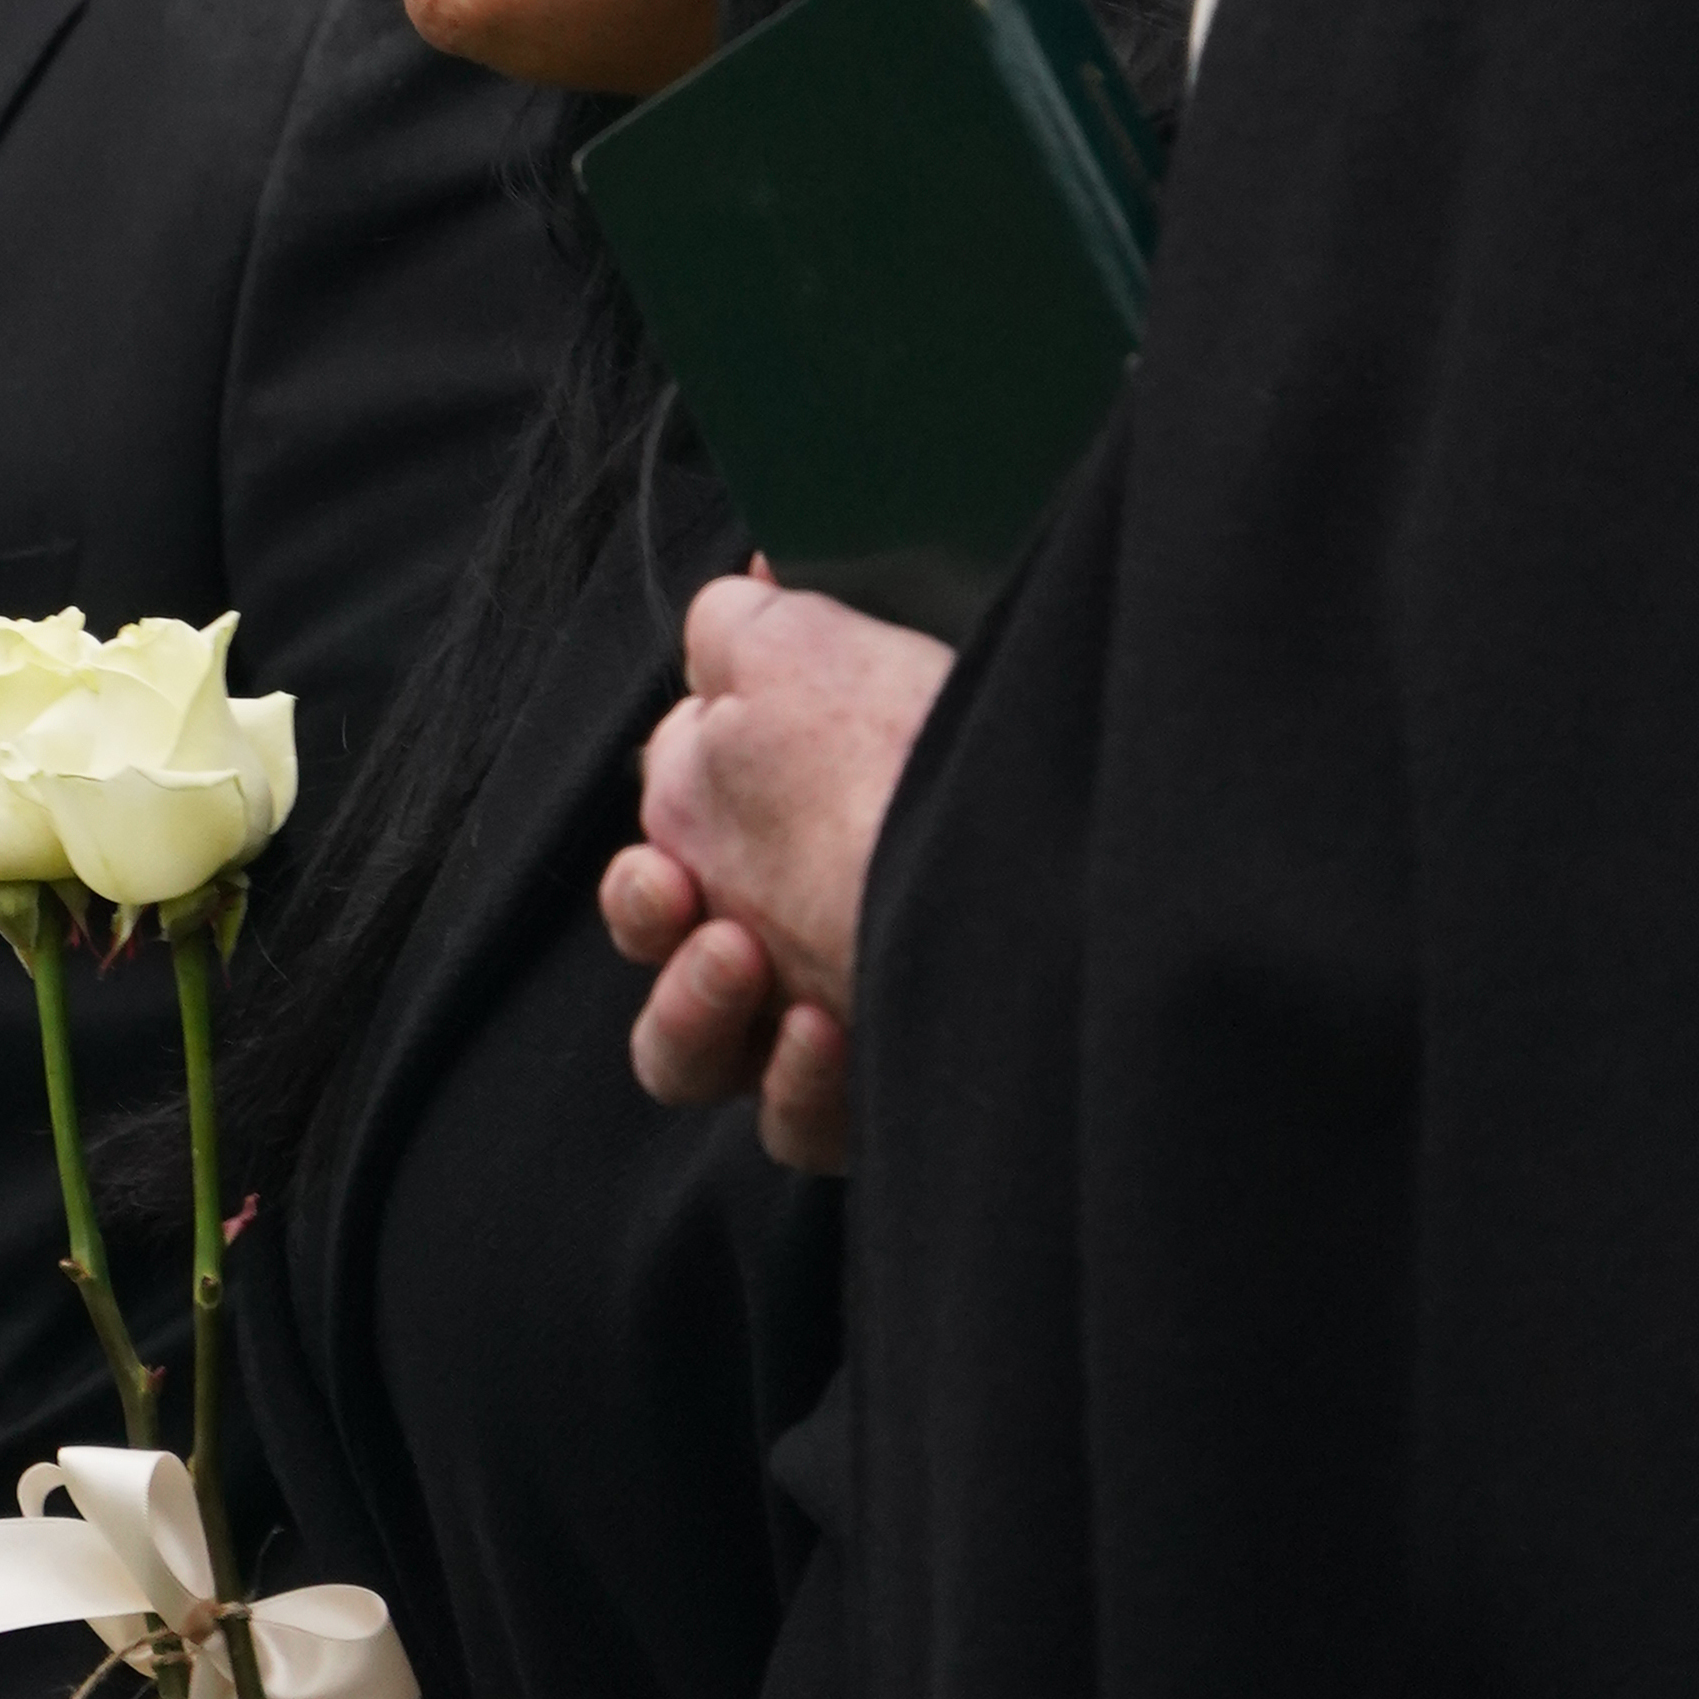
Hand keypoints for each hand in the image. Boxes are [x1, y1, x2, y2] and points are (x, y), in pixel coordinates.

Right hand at [599, 574, 948, 1167]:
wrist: (1055, 858)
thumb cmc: (939, 739)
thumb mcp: (822, 643)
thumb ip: (751, 618)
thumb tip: (751, 574)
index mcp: (767, 815)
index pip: (675, 809)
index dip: (677, 778)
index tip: (698, 739)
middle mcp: (782, 921)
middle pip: (663, 939)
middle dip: (644, 909)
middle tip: (674, 883)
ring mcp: (814, 1016)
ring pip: (689, 1056)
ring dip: (687, 1008)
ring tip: (736, 957)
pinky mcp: (866, 1101)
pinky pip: (786, 1123)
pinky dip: (793, 1083)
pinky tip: (828, 1031)